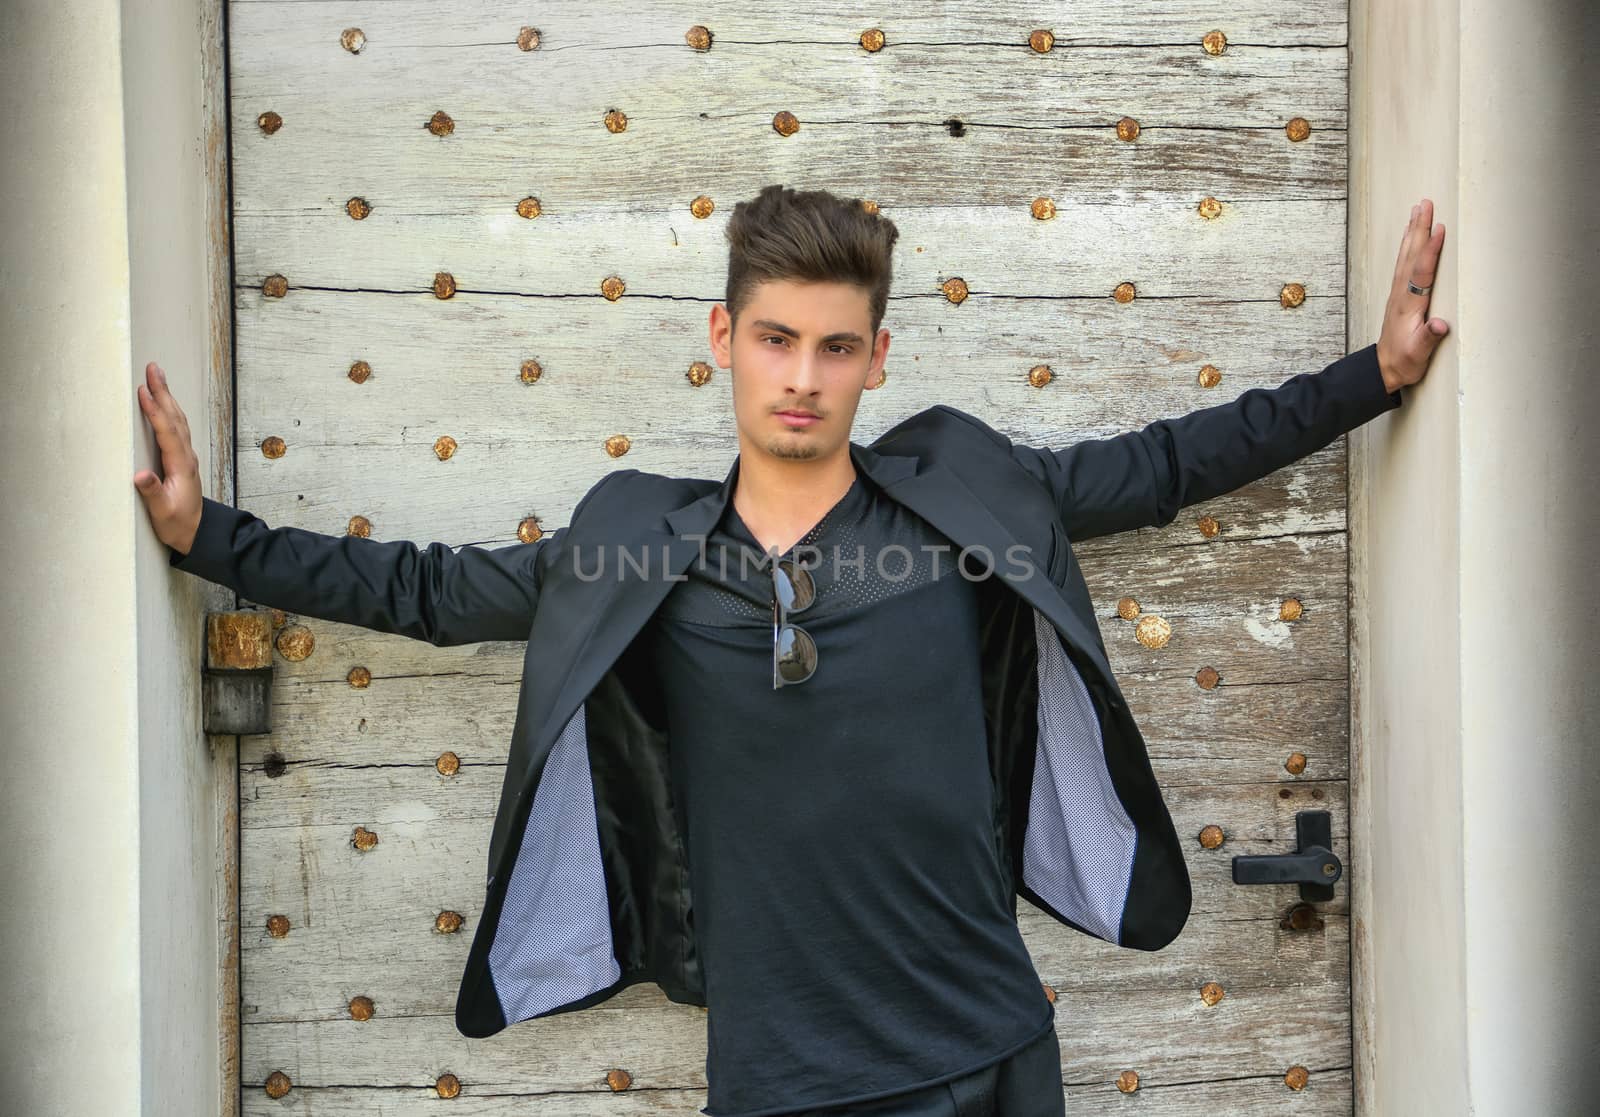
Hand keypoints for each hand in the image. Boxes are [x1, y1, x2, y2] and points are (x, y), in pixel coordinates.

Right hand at [133, 361, 203, 554]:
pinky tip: (164, 402)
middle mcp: (186, 457)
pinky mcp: (181, 458)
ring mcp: (185, 456)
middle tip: (153, 368)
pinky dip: (168, 410)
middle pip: (174, 418)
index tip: (144, 392)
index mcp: (180, 466)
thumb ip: (152, 493)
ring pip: (177, 420)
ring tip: (157, 376)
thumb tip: (141, 475)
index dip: (155, 411)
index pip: (167, 432)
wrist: (197, 532)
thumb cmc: (178, 524)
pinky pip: (175, 427)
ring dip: (167, 397)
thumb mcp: (162, 513)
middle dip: (163, 392)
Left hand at [1377, 197, 1450, 393]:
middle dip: (1419, 228)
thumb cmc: (1405, 361)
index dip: (1431, 250)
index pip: (1422, 272)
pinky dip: (1409, 245)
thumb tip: (1439, 325)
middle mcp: (1402, 294)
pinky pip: (1404, 263)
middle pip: (1412, 255)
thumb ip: (1429, 338)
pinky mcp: (1400, 294)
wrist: (1384, 368)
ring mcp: (1399, 292)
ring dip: (1413, 231)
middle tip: (1425, 203)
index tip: (1440, 228)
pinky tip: (1411, 235)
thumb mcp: (1418, 354)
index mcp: (1410, 304)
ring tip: (1418, 209)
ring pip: (1406, 255)